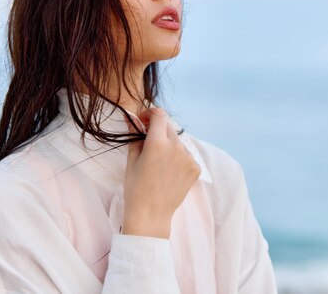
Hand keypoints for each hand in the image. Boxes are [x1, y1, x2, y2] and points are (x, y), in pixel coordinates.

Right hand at [121, 107, 200, 238]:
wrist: (151, 214)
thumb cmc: (136, 187)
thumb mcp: (132, 159)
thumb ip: (135, 135)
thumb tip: (134, 120)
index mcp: (158, 142)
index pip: (159, 114)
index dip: (150, 114)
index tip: (144, 121)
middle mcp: (176, 147)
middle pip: (168, 127)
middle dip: (158, 131)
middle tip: (148, 143)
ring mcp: (188, 158)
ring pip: (178, 142)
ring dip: (169, 145)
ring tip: (158, 163)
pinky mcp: (196, 168)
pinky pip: (186, 155)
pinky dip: (178, 158)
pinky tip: (168, 172)